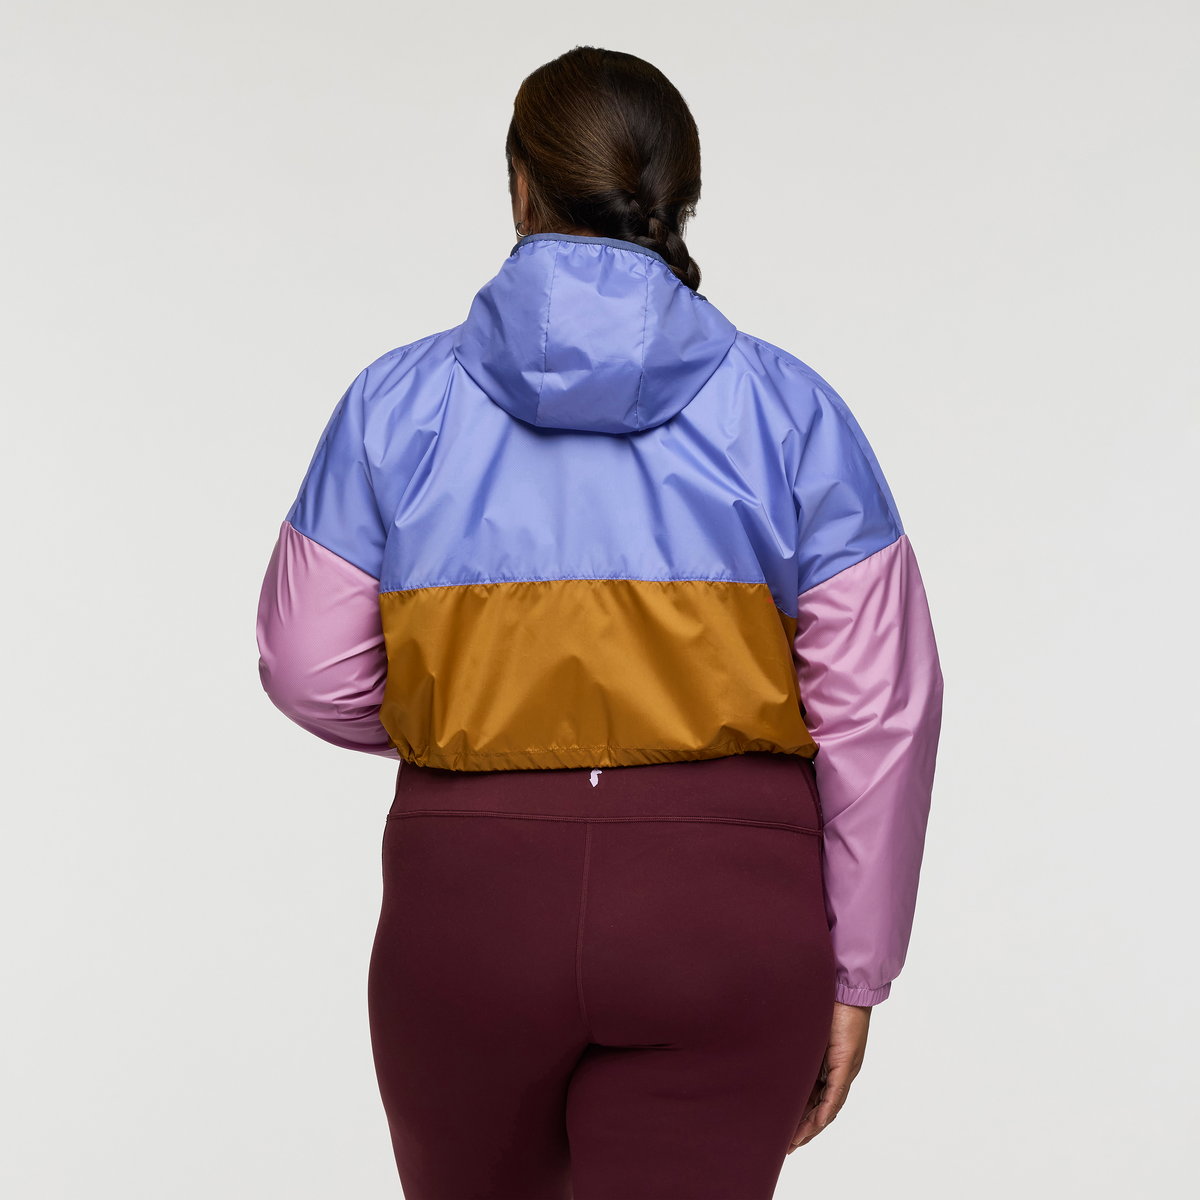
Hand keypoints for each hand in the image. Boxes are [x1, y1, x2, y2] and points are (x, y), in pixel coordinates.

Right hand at [788, 1001, 870, 1151]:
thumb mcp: (806, 1031)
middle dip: (804, 1129)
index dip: (800, 1117)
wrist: (846, 989)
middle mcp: (836, 1072)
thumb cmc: (826, 1004)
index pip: (813, 1098)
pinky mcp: (846, 1063)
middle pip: (820, 1109)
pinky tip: (818, 1122)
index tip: (786, 1132)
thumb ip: (794, 1046)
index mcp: (826, 1066)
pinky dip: (827, 1108)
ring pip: (828, 1107)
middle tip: (788, 1146)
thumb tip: (772, 1050)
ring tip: (797, 1141)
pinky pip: (836, 1092)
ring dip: (812, 1125)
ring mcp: (842, 1069)